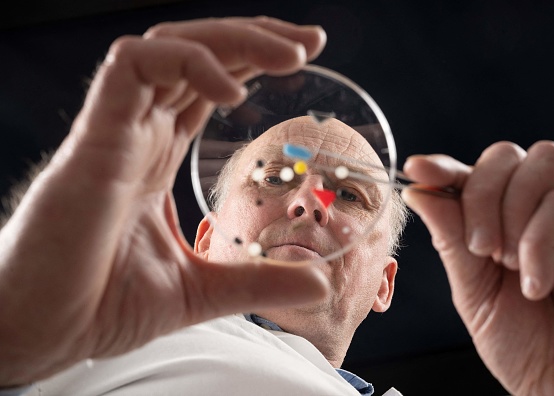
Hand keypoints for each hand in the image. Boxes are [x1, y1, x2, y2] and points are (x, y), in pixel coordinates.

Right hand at [0, 17, 327, 385]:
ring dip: (234, 40)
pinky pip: (134, 67)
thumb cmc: (103, 305)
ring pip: (172, 47)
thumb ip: (258, 282)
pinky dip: (188, 64)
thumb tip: (320, 285)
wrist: (45, 330)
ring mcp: (117, 129)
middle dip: (256, 38)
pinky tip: (231, 93)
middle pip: (199, 56)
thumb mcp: (200, 289)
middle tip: (311, 41)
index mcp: (158, 156)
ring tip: (290, 55)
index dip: (253, 63)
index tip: (305, 57)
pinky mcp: (96, 136)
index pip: (209, 86)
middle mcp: (139, 133)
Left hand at [402, 141, 553, 394]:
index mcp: (495, 221)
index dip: (442, 167)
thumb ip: (451, 240)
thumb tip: (419, 193)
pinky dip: (540, 240)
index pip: (468, 174)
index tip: (418, 170)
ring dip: (512, 211)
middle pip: (504, 156)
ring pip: (541, 163)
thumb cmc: (522, 343)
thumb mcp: (473, 291)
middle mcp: (532, 209)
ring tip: (507, 262)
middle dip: (480, 195)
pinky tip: (535, 280)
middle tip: (479, 248)